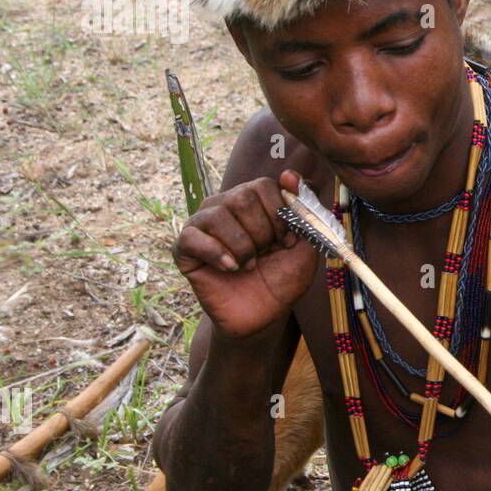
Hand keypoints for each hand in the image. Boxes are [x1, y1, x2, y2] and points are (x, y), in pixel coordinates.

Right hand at [173, 170, 319, 339]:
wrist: (263, 316)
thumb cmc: (283, 277)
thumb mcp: (306, 243)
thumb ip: (304, 207)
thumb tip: (290, 174)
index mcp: (253, 199)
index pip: (264, 185)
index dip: (280, 215)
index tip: (288, 240)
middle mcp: (225, 205)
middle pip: (242, 197)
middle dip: (263, 232)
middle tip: (266, 254)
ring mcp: (202, 224)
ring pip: (219, 216)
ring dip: (243, 247)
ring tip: (249, 265)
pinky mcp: (183, 247)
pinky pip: (192, 237)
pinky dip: (217, 254)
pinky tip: (230, 268)